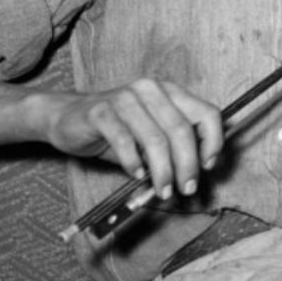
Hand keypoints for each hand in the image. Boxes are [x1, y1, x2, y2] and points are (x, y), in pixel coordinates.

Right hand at [43, 79, 223, 200]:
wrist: (67, 117)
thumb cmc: (115, 130)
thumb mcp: (150, 135)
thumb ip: (173, 147)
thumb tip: (195, 173)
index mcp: (170, 92)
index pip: (207, 113)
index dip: (213, 142)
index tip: (209, 166)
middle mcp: (151, 90)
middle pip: (182, 130)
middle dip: (188, 164)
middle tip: (186, 188)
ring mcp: (125, 98)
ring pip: (155, 138)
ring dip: (163, 170)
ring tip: (163, 190)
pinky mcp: (101, 111)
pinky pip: (124, 140)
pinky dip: (133, 162)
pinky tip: (137, 174)